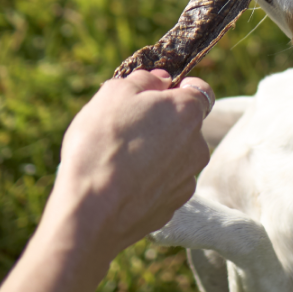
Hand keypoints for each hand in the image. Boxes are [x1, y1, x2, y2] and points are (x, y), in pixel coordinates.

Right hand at [41, 69, 212, 262]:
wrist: (90, 210)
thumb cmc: (101, 144)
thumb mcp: (113, 94)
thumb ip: (144, 81)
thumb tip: (162, 80)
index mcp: (188, 112)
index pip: (201, 91)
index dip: (182, 88)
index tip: (162, 91)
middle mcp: (198, 146)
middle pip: (186, 126)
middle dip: (163, 123)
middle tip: (128, 127)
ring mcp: (187, 178)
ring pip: (176, 157)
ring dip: (157, 153)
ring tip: (120, 159)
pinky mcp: (173, 205)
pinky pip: (164, 184)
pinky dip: (150, 181)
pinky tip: (123, 184)